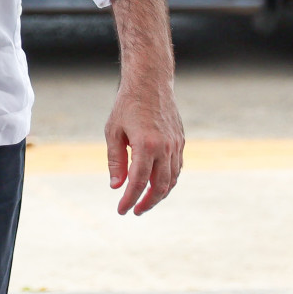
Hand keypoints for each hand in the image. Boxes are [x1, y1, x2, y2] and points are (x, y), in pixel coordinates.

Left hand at [105, 81, 182, 214]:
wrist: (150, 82)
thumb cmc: (126, 105)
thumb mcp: (113, 131)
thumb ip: (115, 160)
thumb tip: (116, 186)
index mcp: (146, 145)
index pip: (139, 182)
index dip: (130, 199)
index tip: (121, 210)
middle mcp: (165, 148)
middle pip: (160, 186)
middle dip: (148, 202)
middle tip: (134, 211)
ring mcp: (176, 145)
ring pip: (172, 179)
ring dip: (160, 194)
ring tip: (145, 202)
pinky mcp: (180, 141)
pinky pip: (177, 168)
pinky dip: (168, 180)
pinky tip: (157, 185)